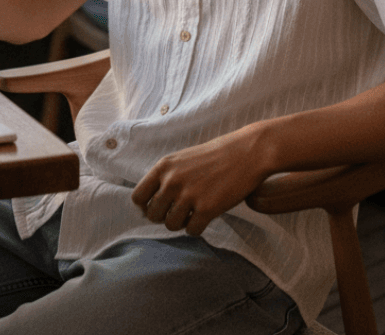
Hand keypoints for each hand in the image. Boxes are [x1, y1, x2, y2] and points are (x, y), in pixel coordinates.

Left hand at [131, 126, 270, 236]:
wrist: (246, 152)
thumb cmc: (215, 156)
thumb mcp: (183, 159)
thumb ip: (166, 177)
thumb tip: (151, 205)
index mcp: (164, 166)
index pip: (138, 197)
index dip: (146, 206)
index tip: (159, 208)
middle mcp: (172, 180)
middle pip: (153, 215)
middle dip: (165, 217)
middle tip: (180, 211)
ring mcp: (189, 195)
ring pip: (171, 225)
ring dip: (182, 223)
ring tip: (194, 212)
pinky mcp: (206, 208)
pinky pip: (191, 231)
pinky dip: (197, 227)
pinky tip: (206, 215)